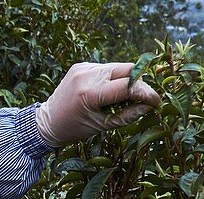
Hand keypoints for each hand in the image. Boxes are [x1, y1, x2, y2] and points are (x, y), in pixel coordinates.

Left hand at [36, 62, 161, 146]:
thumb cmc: (74, 128)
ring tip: (122, 98)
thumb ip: (128, 115)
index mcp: (91, 92)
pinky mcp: (82, 65)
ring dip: (126, 81)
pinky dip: (112, 79)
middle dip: (139, 83)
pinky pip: (106, 68)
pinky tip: (105, 92)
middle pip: (128, 69)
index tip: (157, 102)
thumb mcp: (102, 126)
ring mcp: (84, 67)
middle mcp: (88, 75)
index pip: (129, 86)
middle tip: (143, 98)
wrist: (46, 122)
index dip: (146, 93)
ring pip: (118, 67)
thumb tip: (150, 106)